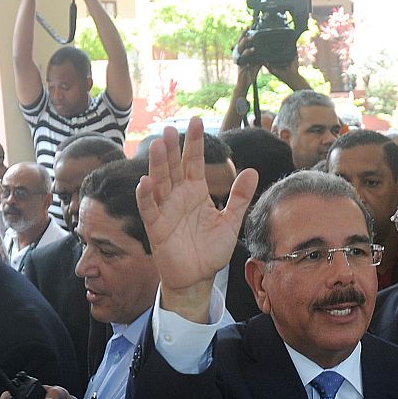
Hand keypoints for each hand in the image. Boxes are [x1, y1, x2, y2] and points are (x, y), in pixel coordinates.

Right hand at [137, 119, 257, 308]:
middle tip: (171, 129)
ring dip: (158, 165)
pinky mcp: (156, 228)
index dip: (195, 143)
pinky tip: (145, 181)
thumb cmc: (211, 250)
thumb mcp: (230, 222)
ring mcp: (166, 210)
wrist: (198, 278)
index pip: (194, 162)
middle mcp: (178, 197)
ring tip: (158, 146)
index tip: (198, 120)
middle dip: (173, 149)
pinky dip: (146, 196)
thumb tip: (252, 171)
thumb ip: (240, 198)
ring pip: (160, 183)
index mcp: (196, 192)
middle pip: (174, 168)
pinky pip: (149, 209)